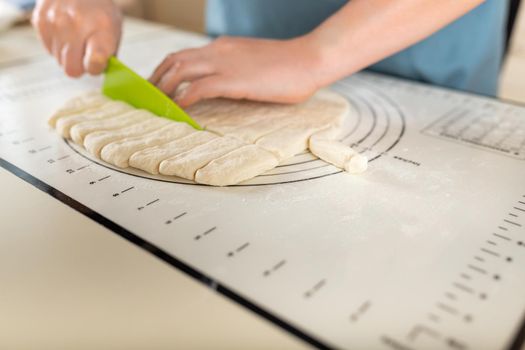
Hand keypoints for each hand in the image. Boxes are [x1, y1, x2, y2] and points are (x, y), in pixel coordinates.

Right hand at [32, 0, 121, 76]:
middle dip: (80, 67)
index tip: (97, 65)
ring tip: (76, 38)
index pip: (95, 60)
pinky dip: (57, 46)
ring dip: (68, 55)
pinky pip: (49, 50)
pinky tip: (65, 32)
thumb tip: (100, 75)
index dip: (96, 68)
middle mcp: (76, 25)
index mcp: (101, 28)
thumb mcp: (114, 30)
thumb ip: (109, 55)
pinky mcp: (40, 20)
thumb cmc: (99, 12)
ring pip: (59, 62)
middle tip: (85, 55)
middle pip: (72, 69)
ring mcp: (55, 22)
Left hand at [149, 36, 321, 106]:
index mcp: (224, 47)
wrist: (309, 59)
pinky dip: (183, 101)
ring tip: (158, 107)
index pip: (185, 54)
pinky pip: (196, 89)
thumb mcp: (255, 63)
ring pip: (179, 71)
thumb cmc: (289, 65)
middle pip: (174, 60)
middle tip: (149, 98)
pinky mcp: (232, 80)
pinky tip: (179, 112)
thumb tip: (226, 86)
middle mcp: (218, 51)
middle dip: (156, 79)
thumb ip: (237, 70)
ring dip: (164, 89)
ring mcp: (224, 64)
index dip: (166, 70)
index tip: (159, 85)